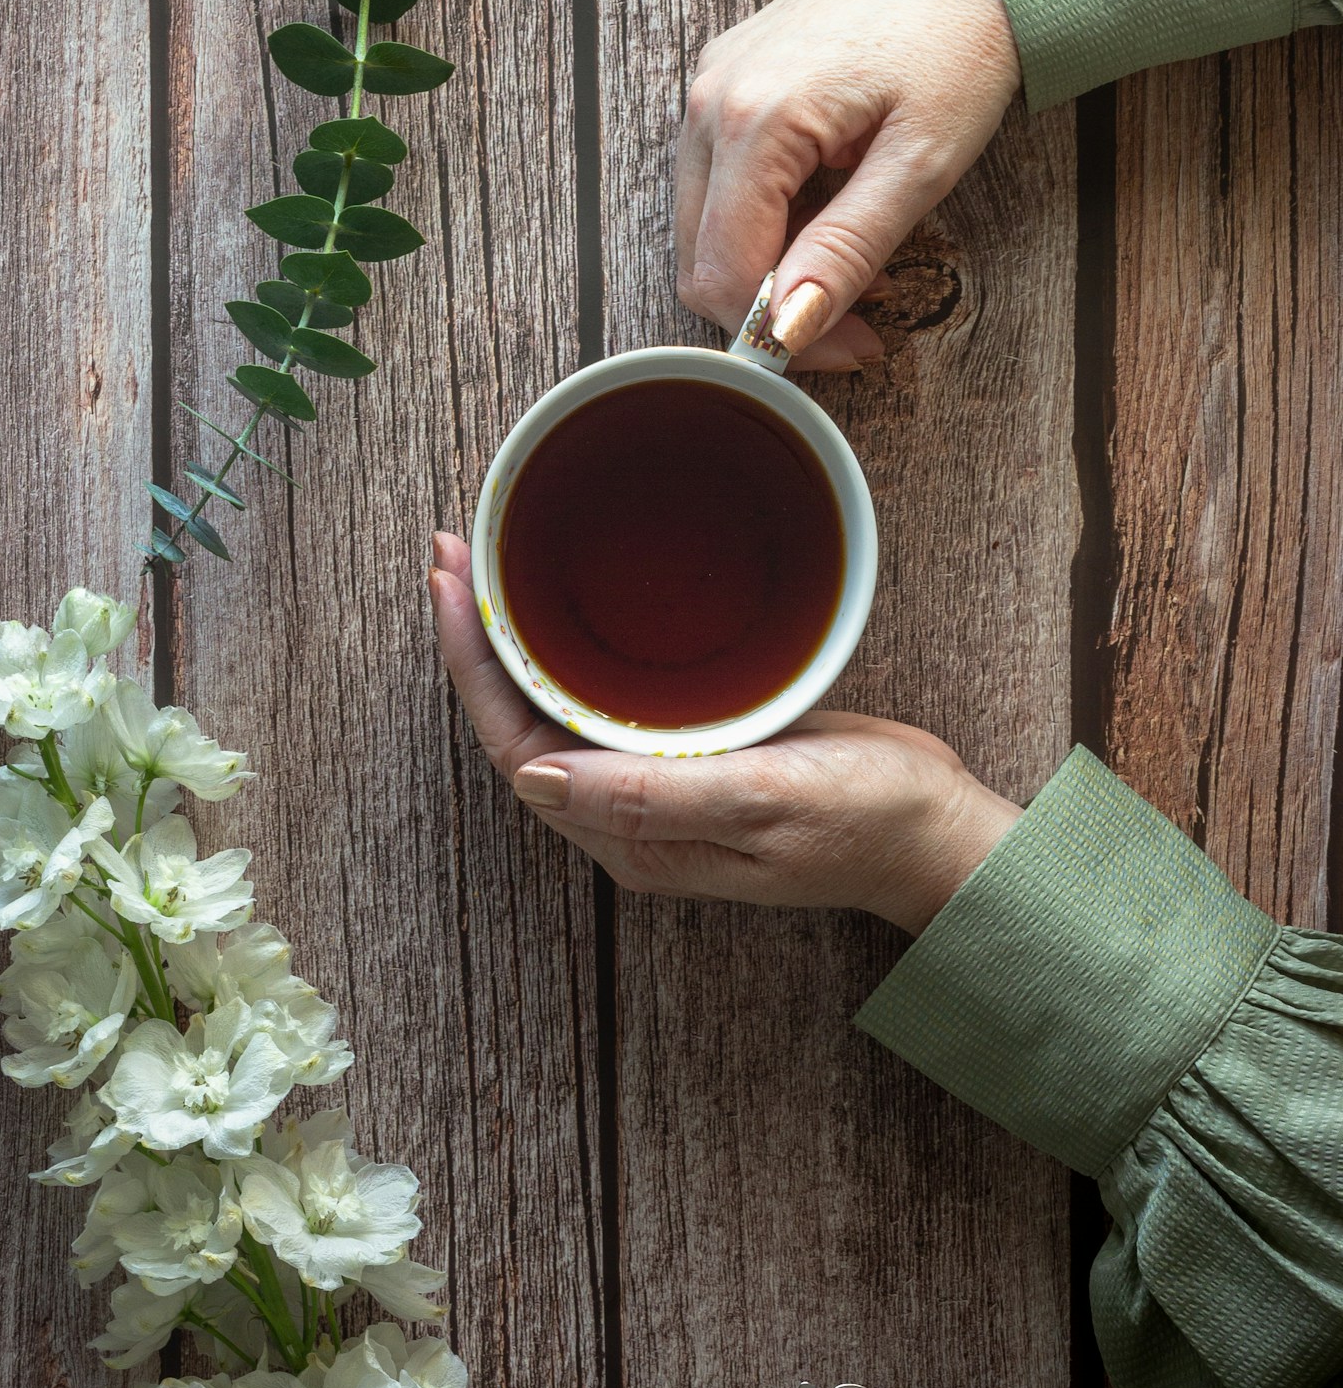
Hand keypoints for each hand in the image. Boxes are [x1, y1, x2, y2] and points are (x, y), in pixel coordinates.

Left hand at [428, 534, 1019, 932]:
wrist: (937, 830)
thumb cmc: (866, 822)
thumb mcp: (765, 800)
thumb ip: (654, 796)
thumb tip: (537, 775)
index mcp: (631, 836)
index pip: (515, 746)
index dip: (471, 666)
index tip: (449, 583)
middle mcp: (629, 815)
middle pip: (521, 722)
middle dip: (477, 640)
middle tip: (452, 551)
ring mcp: (658, 785)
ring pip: (559, 707)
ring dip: (517, 639)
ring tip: (485, 563)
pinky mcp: (691, 752)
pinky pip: (607, 698)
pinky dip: (573, 645)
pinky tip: (568, 602)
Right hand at [675, 0, 1021, 371]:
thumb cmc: (963, 43)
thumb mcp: (920, 164)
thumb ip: (847, 249)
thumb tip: (790, 328)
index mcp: (753, 118)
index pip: (723, 274)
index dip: (782, 333)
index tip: (853, 348)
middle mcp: (710, 97)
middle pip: (699, 256)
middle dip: (773, 305)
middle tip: (860, 315)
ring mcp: (712, 81)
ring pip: (704, 222)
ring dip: (771, 262)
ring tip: (859, 256)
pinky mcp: (728, 74)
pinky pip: (721, 177)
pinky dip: (769, 215)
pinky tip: (834, 206)